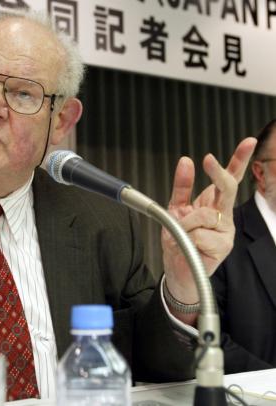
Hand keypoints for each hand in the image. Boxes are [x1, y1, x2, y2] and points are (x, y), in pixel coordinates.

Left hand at [162, 138, 256, 308]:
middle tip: (208, 159)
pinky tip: (189, 245)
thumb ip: (182, 186)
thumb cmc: (180, 239)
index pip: (230, 178)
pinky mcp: (223, 246)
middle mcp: (224, 215)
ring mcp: (226, 231)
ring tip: (182, 235)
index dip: (239, 159)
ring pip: (203, 215)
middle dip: (218, 172)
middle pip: (228, 188)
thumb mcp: (175, 209)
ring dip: (185, 224)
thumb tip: (185, 161)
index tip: (248, 141)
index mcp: (214, 203)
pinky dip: (187, 238)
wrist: (178, 269)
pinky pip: (199, 233)